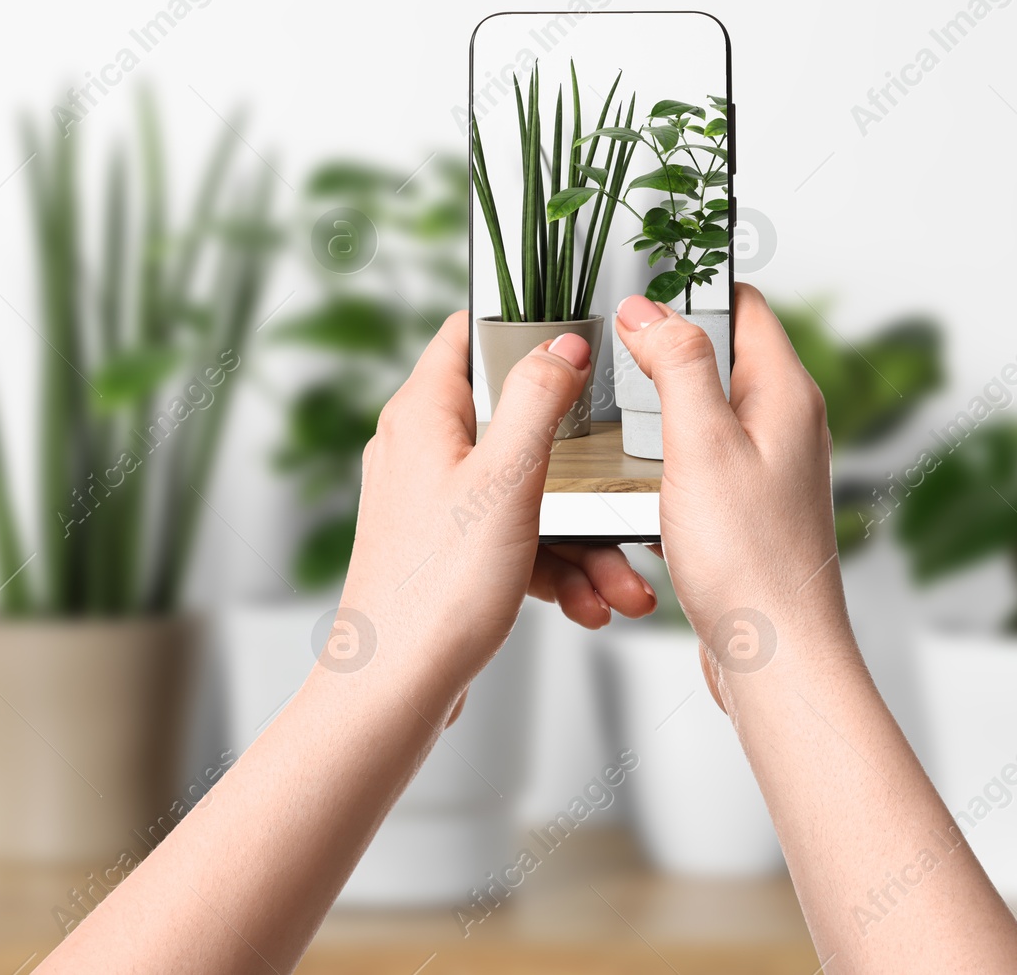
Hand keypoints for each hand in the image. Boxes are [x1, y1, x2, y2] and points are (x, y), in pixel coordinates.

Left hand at [338, 312, 655, 689]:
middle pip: (516, 426)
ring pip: (526, 494)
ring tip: (621, 579)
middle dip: (580, 469)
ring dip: (581, 537)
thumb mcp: (506, 479)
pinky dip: (555, 568)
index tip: (579, 342)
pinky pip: (515, 541)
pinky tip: (590, 602)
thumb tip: (561, 343)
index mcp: (423, 415)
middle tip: (621, 491)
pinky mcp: (448, 552)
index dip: (524, 329)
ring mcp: (434, 504)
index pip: (469, 335)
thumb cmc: (436, 590)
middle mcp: (421, 451)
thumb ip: (537, 400)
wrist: (395, 688)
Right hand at [613, 285, 846, 701]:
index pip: (742, 305)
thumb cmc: (750, 561)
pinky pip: (696, 467)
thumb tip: (648, 309)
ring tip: (613, 425)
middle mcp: (784, 426)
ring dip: (656, 419)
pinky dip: (661, 469)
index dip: (690, 288)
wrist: (775, 657)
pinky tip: (632, 489)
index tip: (635, 288)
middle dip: (661, 355)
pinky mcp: (746, 512)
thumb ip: (678, 366)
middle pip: (717, 357)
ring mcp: (767, 471)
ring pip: (701, 416)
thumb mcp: (702, 445)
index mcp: (785, 394)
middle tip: (609, 358)